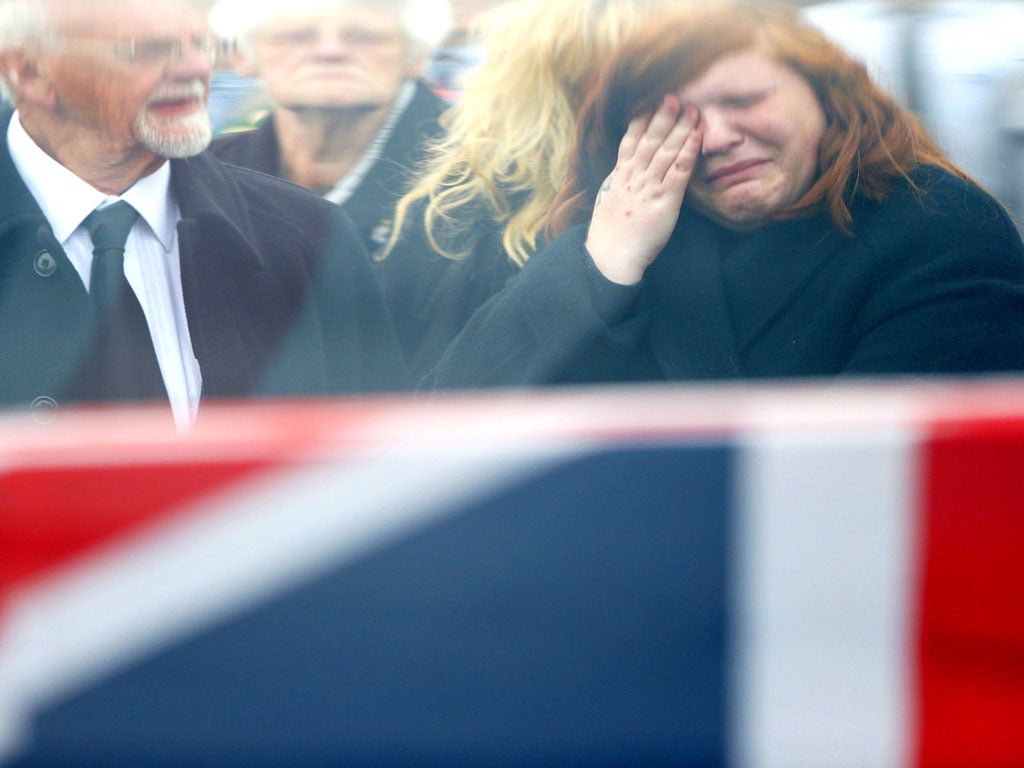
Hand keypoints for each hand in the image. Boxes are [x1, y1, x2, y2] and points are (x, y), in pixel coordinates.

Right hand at [585, 94, 701, 284]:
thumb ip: (620, 181)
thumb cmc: (611, 231)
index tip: (651, 102)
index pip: (631, 140)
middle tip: (675, 96)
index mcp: (620, 175)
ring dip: (680, 128)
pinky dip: (688, 152)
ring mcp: (649, 187)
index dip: (642, 120)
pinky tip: (698, 137)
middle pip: (650, 140)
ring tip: (692, 110)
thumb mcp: (609, 199)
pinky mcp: (664, 201)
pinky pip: (678, 172)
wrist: (611, 254)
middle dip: (663, 117)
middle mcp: (634, 177)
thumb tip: (627, 169)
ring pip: (666, 151)